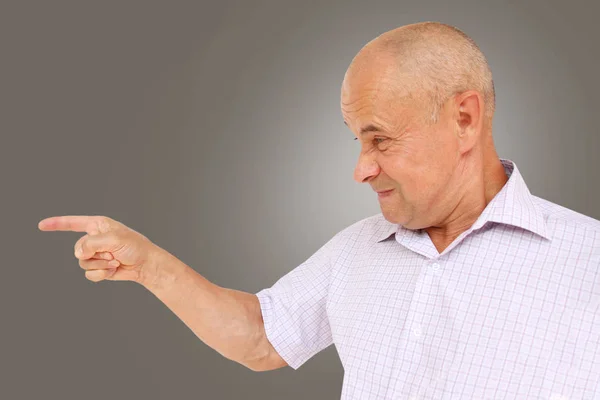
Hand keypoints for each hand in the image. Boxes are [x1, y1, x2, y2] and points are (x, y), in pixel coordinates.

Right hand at [38, 215, 161, 283]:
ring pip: (83, 263)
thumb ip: (92, 243)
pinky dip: (102, 273)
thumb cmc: (135, 247)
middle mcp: (95, 238)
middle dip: (94, 253)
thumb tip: (78, 253)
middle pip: (78, 249)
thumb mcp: (114, 239)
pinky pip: (89, 274)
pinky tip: (114, 269)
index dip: (57, 224)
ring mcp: (96, 254)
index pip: (73, 223)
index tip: (41, 225)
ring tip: (115, 261)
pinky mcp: (99, 267)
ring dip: (101, 264)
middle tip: (112, 253)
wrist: (146, 265)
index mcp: (98, 225)